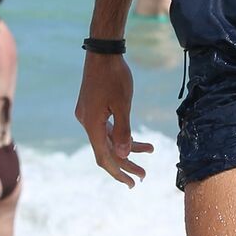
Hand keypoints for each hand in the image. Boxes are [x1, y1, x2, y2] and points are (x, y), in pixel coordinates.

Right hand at [75, 53, 154, 187]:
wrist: (103, 52)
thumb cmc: (115, 76)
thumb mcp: (122, 104)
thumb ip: (123, 131)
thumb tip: (124, 155)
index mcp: (92, 124)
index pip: (104, 157)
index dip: (118, 172)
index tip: (133, 183)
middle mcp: (86, 122)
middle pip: (106, 150)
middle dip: (125, 163)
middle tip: (144, 176)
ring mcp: (88, 115)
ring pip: (107, 139)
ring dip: (126, 148)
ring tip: (149, 151)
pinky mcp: (92, 108)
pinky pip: (106, 128)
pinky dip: (120, 134)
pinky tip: (136, 138)